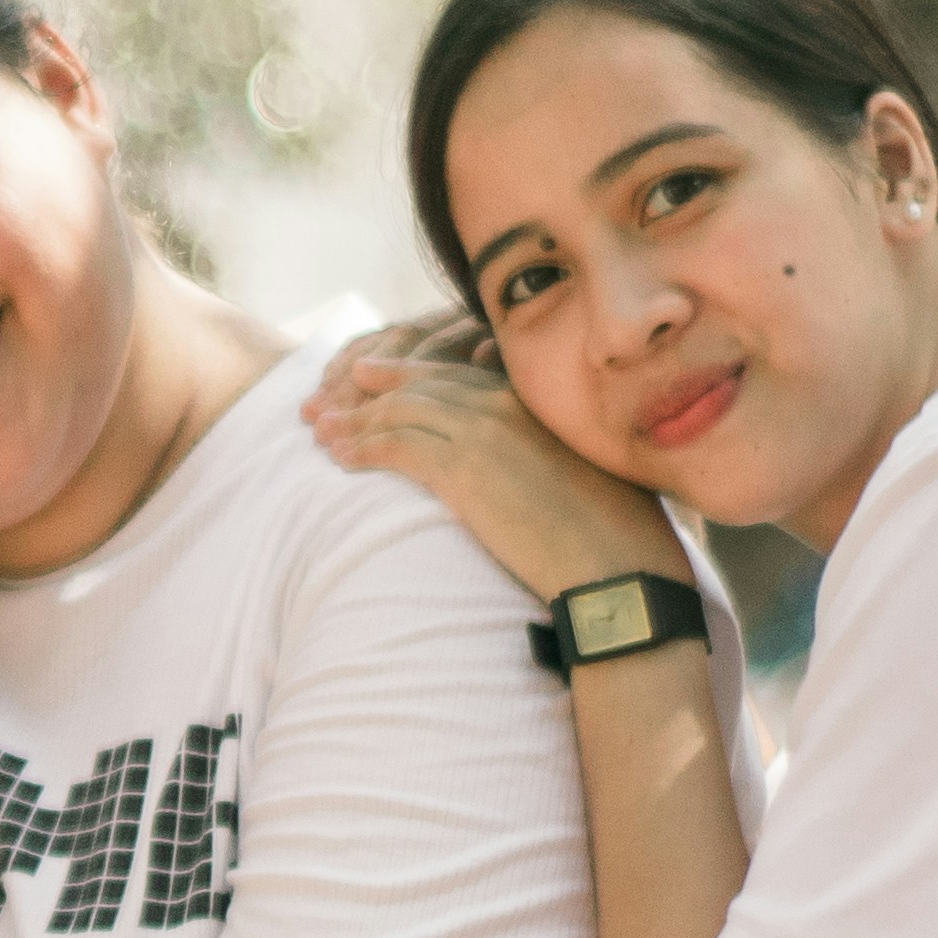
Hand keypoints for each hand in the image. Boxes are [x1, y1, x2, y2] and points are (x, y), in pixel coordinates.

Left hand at [298, 324, 683, 602]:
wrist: (616, 567)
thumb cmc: (611, 531)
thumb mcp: (580, 468)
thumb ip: (544, 445)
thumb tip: (521, 462)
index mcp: (533, 398)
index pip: (453, 371)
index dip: (406, 376)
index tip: (370, 379)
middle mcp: (505, 402)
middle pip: (418, 384)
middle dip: (366, 391)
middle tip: (327, 401)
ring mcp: (483, 431)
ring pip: (399, 411)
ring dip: (353, 420)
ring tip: (321, 430)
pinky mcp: (463, 468)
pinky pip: (396, 446)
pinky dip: (361, 447)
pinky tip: (339, 457)